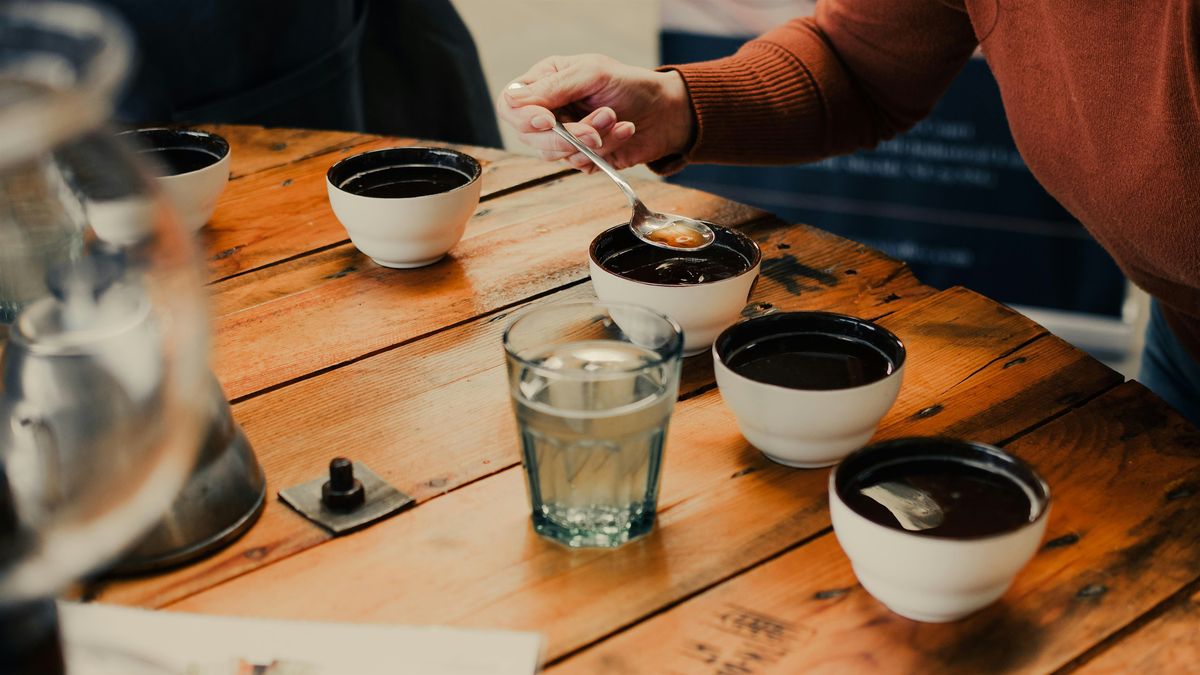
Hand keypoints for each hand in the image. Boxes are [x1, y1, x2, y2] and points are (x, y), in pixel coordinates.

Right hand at [496, 54, 694, 172]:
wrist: (665, 110)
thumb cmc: (630, 84)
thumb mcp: (591, 73)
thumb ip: (553, 87)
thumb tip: (513, 100)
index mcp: (544, 82)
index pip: (510, 104)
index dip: (524, 117)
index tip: (548, 121)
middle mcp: (549, 111)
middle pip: (529, 136)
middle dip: (567, 134)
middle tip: (599, 121)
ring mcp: (565, 137)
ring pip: (556, 154)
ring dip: (591, 140)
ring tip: (616, 119)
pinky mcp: (583, 158)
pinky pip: (581, 164)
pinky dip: (606, 150)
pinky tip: (624, 130)